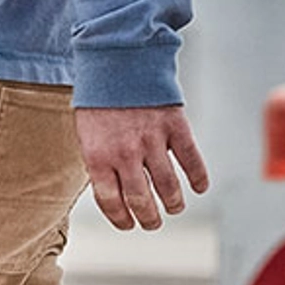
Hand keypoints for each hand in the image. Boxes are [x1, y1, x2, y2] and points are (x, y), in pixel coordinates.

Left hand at [75, 103, 206, 231]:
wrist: (118, 59)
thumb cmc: (99, 98)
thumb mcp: (85, 132)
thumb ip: (98, 162)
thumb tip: (113, 193)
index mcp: (97, 156)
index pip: (111, 202)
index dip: (121, 219)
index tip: (128, 225)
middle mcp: (125, 153)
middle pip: (141, 201)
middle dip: (149, 219)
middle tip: (152, 223)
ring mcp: (152, 141)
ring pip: (168, 187)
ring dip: (173, 204)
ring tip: (173, 208)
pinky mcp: (174, 127)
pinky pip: (191, 161)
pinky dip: (198, 178)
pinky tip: (199, 188)